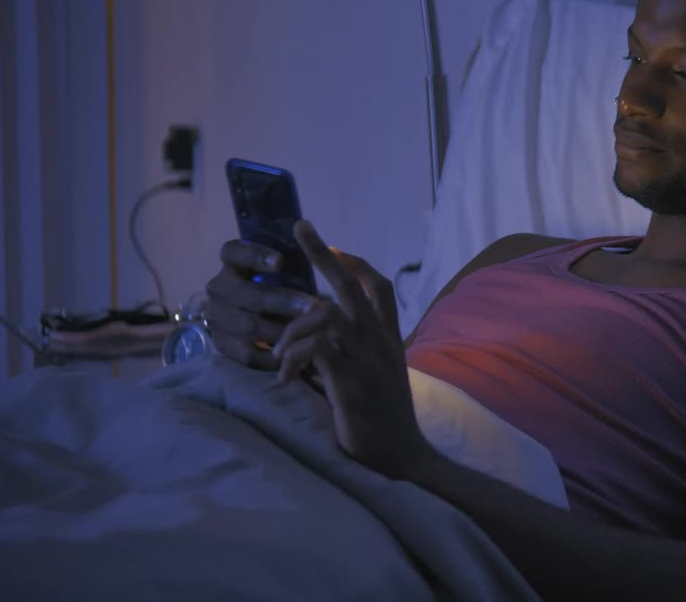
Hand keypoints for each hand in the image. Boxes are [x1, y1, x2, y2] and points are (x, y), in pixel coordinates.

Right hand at [204, 238, 319, 369]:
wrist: (259, 326)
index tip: (281, 262)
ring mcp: (217, 317)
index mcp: (232, 263)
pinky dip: (272, 355)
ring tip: (309, 332)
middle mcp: (219, 288)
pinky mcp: (223, 345)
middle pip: (246, 294)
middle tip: (313, 306)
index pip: (233, 252)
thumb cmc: (282, 290)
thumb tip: (316, 239)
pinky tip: (295, 354)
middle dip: (282, 300)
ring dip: (281, 329)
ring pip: (249, 325)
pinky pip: (247, 353)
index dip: (254, 255)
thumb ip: (296, 257)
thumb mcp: (285, 271)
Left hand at [270, 220, 437, 478]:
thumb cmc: (385, 420)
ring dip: (293, 331)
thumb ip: (356, 351)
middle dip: (324, 252)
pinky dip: (293, 358)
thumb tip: (318, 336)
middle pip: (352, 284)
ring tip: (281, 358)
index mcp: (389, 337)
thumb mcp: (379, 376)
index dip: (354, 261)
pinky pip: (315, 349)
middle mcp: (381, 341)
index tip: (332, 247)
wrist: (403, 458)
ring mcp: (367, 360)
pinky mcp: (351, 382)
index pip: (378, 284)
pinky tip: (286, 379)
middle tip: (302, 227)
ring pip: (324, 315)